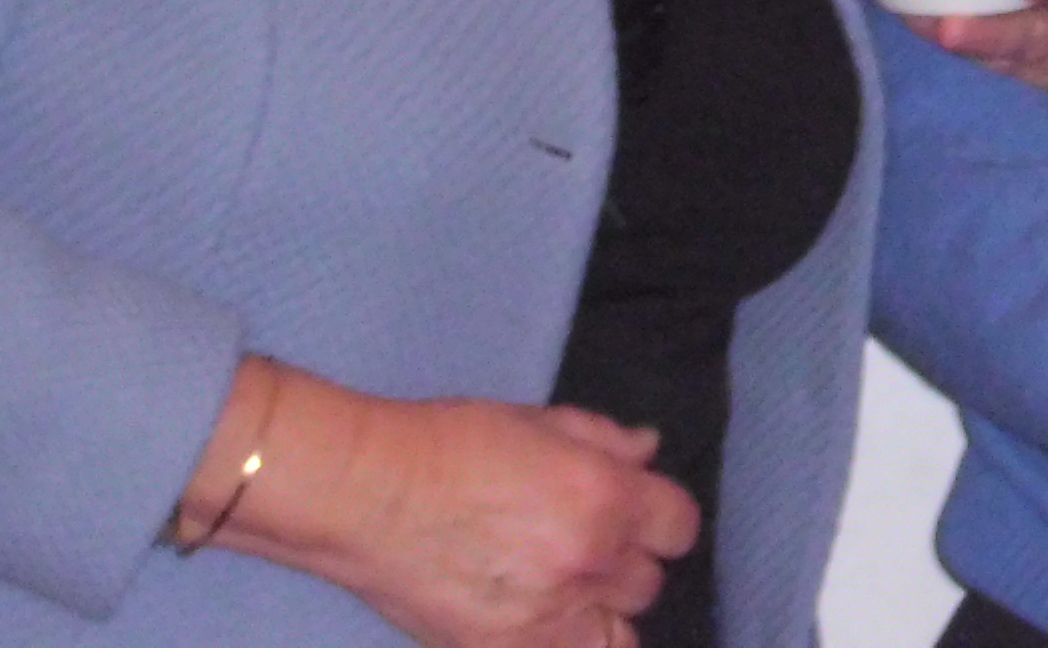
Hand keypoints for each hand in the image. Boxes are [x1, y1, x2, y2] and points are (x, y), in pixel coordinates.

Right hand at [199, 360, 697, 647]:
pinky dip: (563, 640)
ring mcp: (546, 617)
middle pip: (646, 583)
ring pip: (617, 635)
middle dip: (624, 562)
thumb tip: (648, 450)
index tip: (637, 514)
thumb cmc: (451, 444)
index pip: (678, 527)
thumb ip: (605, 440)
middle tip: (588, 547)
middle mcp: (587, 562)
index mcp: (604, 498)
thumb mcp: (540, 421)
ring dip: (603, 613)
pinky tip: (543, 621)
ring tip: (571, 594)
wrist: (368, 493)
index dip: (659, 518)